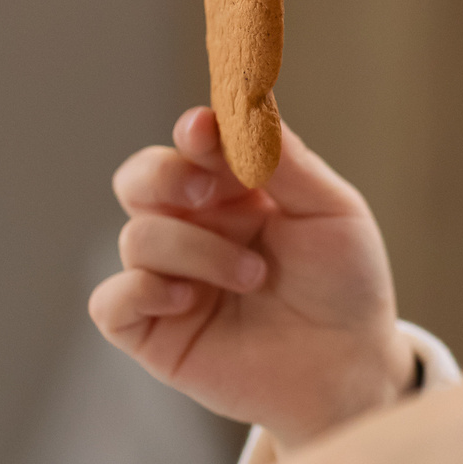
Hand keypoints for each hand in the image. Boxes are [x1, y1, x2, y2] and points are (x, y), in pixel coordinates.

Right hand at [91, 108, 409, 453]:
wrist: (352, 369)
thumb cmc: (345, 286)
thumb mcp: (331, 211)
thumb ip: (286, 158)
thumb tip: (249, 94)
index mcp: (232, 192)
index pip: (189, 145)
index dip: (192, 133)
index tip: (205, 131)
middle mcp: (193, 229)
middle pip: (139, 178)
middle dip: (165, 175)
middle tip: (207, 191)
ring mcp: (169, 280)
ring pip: (135, 237)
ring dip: (196, 251)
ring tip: (254, 278)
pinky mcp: (154, 334)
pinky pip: (110, 302)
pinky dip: (141, 291)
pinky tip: (188, 300)